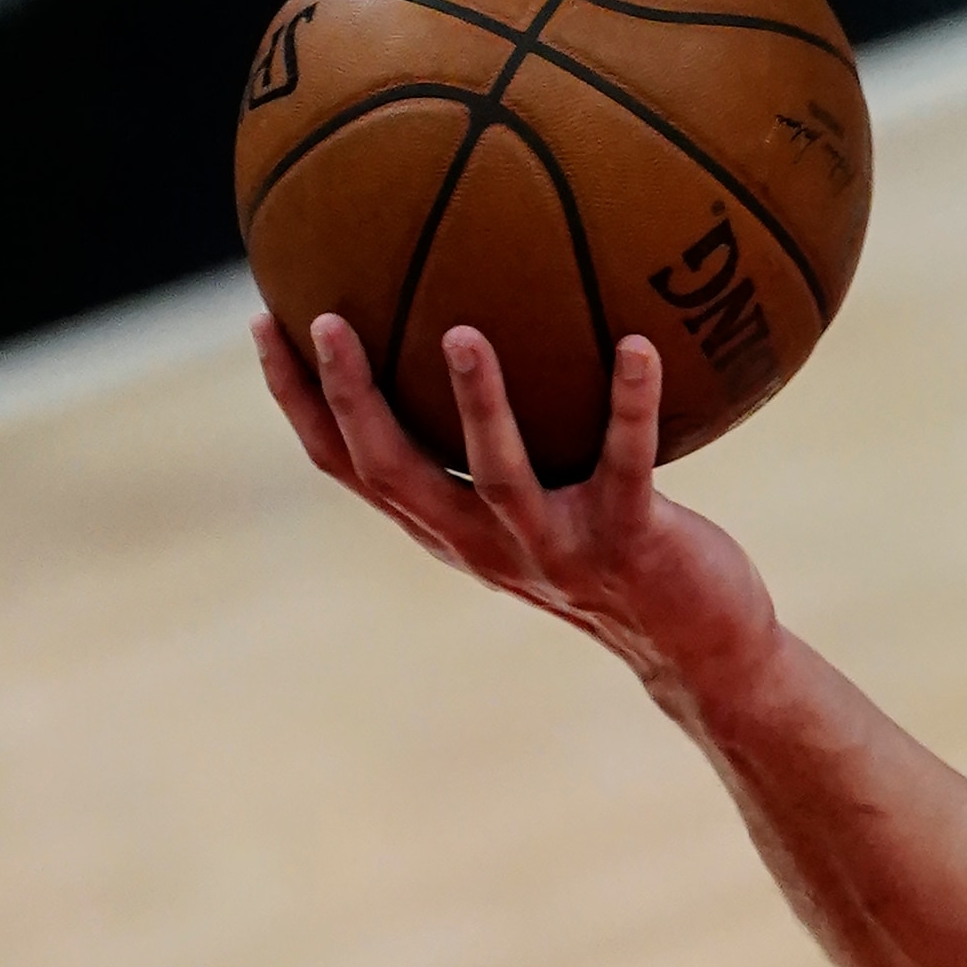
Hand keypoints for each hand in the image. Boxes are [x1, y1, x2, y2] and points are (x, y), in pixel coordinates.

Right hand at [254, 311, 780, 705]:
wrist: (697, 648)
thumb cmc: (623, 554)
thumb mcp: (549, 499)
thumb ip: (516, 437)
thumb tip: (490, 322)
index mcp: (452, 529)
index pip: (349, 465)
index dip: (301, 401)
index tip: (269, 323)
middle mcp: (486, 543)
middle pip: (392, 472)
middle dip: (350, 397)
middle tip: (326, 317)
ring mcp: (555, 546)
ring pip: (496, 475)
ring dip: (476, 404)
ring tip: (461, 333)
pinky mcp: (629, 540)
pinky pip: (627, 460)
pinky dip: (631, 401)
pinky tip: (639, 343)